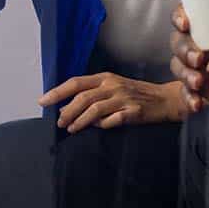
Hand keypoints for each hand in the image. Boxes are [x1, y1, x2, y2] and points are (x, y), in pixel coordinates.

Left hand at [38, 74, 184, 132]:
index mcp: (105, 78)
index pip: (75, 82)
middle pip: (82, 97)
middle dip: (67, 111)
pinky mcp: (133, 112)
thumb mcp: (114, 89)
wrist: (166, 99)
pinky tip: (97, 128)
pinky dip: (102, 126)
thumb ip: (92, 96)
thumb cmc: (136, 94)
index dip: (57, 92)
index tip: (42, 101)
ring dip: (79, 120)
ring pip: (94, 109)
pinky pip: (112, 121)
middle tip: (59, 123)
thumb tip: (66, 109)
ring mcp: (123, 98)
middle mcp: (113, 85)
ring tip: (71, 129)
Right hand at [170, 0, 208, 114]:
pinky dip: (188, 99)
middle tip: (199, 58)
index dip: (178, 18)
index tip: (186, 24)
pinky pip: (187, 94)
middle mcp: (199, 45)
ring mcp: (199, 68)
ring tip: (199, 82)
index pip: (185, 17)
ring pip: (178, 68)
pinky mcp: (202, 89)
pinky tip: (197, 105)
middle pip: (178, 43)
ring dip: (185, 75)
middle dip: (184, 51)